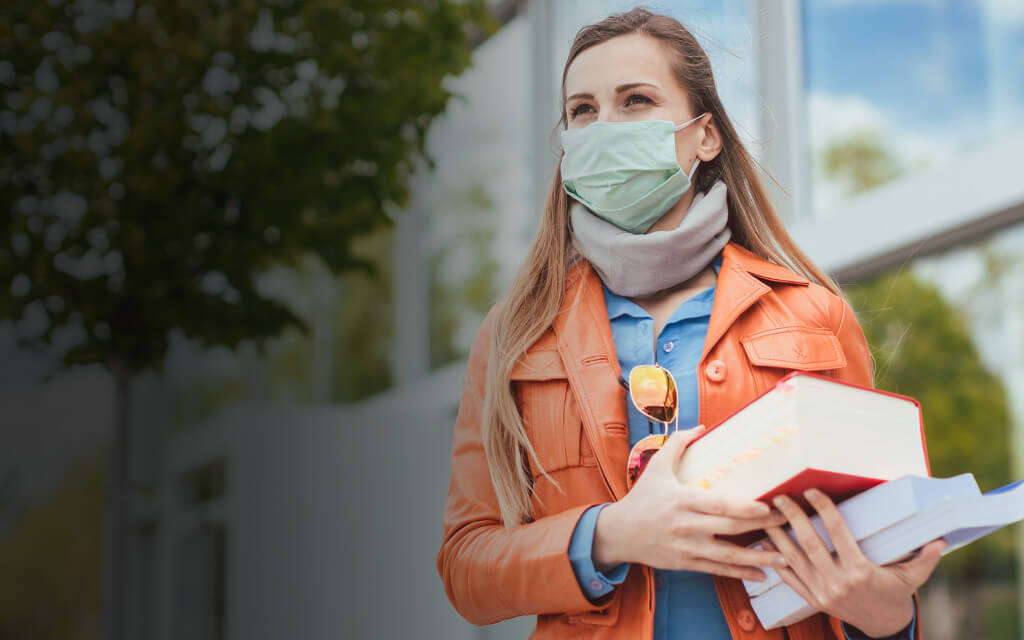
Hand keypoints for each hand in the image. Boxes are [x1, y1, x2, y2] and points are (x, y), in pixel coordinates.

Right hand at [593, 426, 787, 581]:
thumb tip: (703, 427)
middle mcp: (686, 525)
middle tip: (787, 521)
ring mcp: (687, 547)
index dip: (745, 508)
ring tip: (783, 556)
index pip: (719, 505)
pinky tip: (761, 575)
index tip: (768, 506)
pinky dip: (740, 573)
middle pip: (730, 528)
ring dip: (758, 557)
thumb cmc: (642, 498)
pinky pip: (718, 570)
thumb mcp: (657, 467)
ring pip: (728, 555)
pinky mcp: (686, 563)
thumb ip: (679, 444)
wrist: (619, 533)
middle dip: (761, 526)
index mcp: (682, 500)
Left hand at [764, 489, 945, 637]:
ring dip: (777, 536)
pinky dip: (775, 560)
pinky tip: (764, 542)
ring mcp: (822, 592)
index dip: (824, 509)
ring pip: (793, 559)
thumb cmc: (895, 595)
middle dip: (793, 517)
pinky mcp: (812, 599)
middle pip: (809, 544)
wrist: (882, 627)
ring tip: (766, 515)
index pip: (838, 533)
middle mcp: (838, 582)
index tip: (811, 491)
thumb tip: (941, 540)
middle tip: (780, 496)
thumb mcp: (912, 578)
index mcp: (861, 572)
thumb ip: (924, 558)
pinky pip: (789, 578)